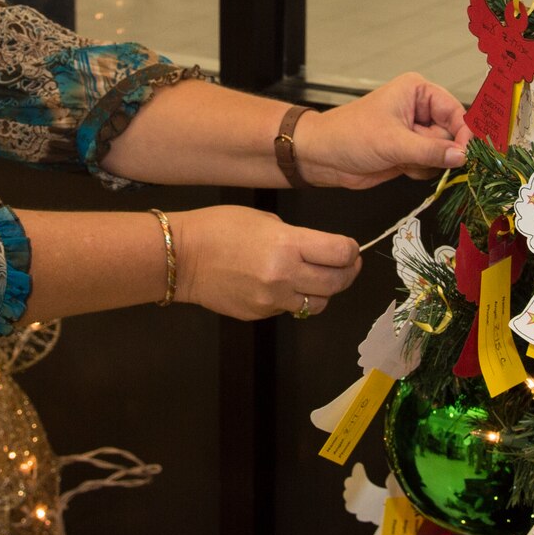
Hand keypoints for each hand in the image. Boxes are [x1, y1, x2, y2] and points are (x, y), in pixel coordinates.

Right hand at [173, 206, 361, 319]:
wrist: (183, 257)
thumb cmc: (219, 227)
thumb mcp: (265, 220)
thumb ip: (297, 238)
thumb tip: (319, 252)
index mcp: (287, 244)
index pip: (340, 253)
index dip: (351, 250)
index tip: (349, 249)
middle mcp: (284, 275)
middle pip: (337, 283)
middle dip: (347, 273)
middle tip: (347, 266)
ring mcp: (272, 300)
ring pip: (317, 304)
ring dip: (323, 292)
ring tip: (315, 279)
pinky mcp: (260, 314)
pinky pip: (289, 309)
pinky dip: (292, 299)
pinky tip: (279, 285)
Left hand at [292, 74, 470, 188]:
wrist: (322, 157)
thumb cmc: (349, 136)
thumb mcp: (393, 143)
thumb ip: (430, 151)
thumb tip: (461, 156)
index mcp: (418, 91)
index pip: (456, 111)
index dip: (465, 133)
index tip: (468, 154)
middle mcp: (420, 109)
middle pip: (453, 134)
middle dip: (443, 151)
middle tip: (426, 159)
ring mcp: (415, 132)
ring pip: (443, 153)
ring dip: (429, 163)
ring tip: (404, 161)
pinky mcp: (410, 152)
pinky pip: (431, 165)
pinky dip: (420, 171)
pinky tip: (400, 167)